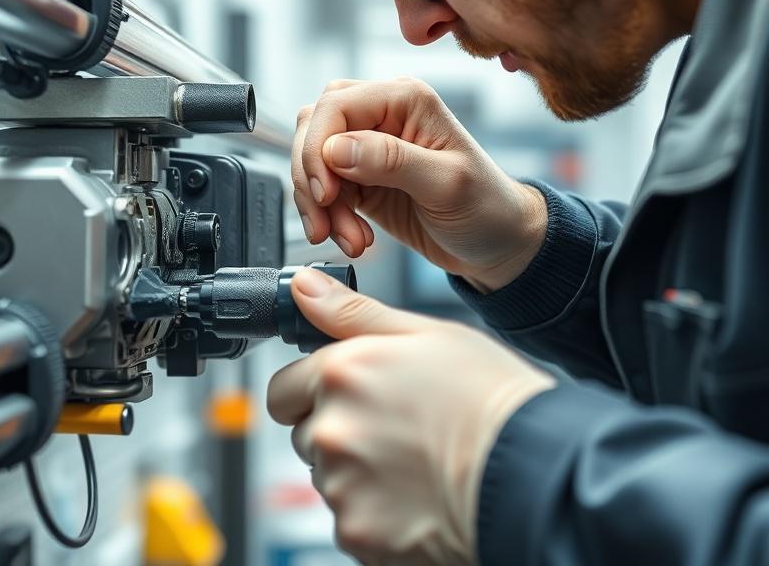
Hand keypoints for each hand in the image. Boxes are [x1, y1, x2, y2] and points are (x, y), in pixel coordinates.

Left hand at [267, 269, 554, 565]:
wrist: (536, 476)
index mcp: (342, 374)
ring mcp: (342, 486)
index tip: (343, 399)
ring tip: (414, 465)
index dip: (312, 393)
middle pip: (306, 435)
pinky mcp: (358, 533)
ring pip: (328, 479)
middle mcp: (332, 429)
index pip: (283, 389)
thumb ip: (352, 313)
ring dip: (357, 473)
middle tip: (394, 431)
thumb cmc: (492, 399)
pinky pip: (350, 520)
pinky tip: (416, 498)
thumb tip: (304, 286)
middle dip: (338, 432)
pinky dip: (375, 514)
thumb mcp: (427, 333)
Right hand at [293, 77, 545, 291]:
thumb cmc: (488, 208)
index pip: (335, 105)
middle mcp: (383, 115)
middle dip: (311, 178)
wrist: (498, 245)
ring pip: (312, 161)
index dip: (317, 147)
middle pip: (314, 128)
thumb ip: (391, 160)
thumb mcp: (446, 184)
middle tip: (325, 220)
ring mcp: (368, 147)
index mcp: (406, 99)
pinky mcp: (359, 179)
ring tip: (349, 240)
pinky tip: (353, 238)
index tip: (326, 193)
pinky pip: (322, 189)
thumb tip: (334, 148)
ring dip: (318, 205)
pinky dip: (327, 217)